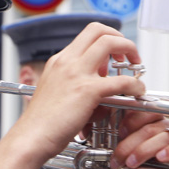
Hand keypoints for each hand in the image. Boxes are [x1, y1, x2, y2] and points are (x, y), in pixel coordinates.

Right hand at [13, 22, 145, 163]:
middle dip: (120, 38)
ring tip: (136, 67)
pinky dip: (135, 84)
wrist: (30, 138)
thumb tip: (101, 85)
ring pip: (109, 43)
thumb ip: (77, 84)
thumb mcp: (57, 93)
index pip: (87, 35)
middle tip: (128, 56)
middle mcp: (67, 61)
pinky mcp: (87, 91)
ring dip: (129, 50)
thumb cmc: (42, 123)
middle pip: (99, 30)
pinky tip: (137, 92)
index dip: (106, 40)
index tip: (114, 55)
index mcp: (59, 61)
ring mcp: (76, 73)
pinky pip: (121, 80)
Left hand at [110, 112, 168, 168]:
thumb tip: (92, 130)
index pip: (143, 110)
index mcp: (151, 123)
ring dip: (145, 148)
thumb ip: (115, 143)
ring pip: (165, 134)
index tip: (118, 131)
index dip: (130, 118)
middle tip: (118, 157)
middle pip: (151, 123)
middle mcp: (168, 127)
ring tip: (132, 163)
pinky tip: (161, 158)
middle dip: (131, 141)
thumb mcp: (123, 159)